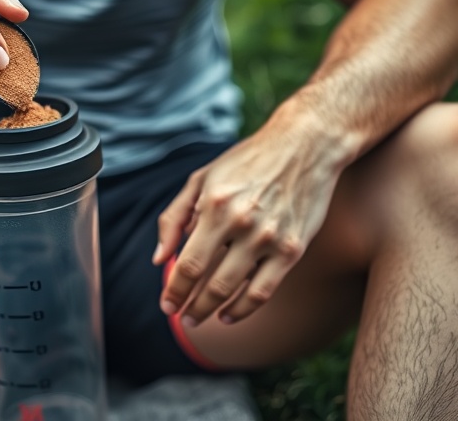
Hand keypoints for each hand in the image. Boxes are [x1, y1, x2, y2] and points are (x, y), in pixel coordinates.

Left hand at [153, 119, 344, 325]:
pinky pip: (264, 291)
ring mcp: (271, 239)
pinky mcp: (294, 249)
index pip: (187, 264)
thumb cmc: (246, 161)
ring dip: (211, 311)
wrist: (306, 145)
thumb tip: (159, 259)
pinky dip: (243, 309)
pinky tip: (227, 315)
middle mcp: (243, 224)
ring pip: (235, 292)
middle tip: (178, 316)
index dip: (173, 290)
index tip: (166, 304)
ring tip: (197, 319)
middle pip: (209, 283)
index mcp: (215, 206)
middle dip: (188, 305)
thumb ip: (174, 219)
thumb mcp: (201, 179)